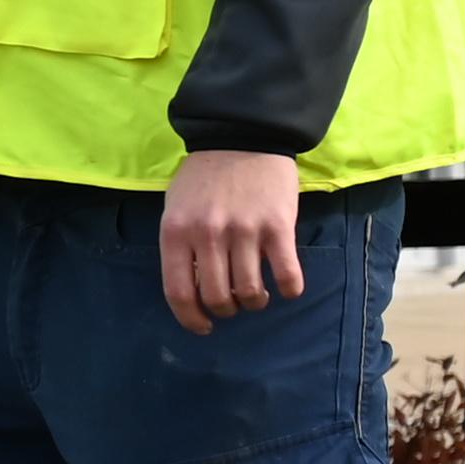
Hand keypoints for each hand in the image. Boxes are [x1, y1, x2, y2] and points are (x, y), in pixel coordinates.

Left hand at [160, 149, 305, 333]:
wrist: (242, 136)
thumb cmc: (205, 176)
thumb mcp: (176, 206)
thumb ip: (181, 244)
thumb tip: (193, 288)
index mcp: (176, 232)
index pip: (179, 292)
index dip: (190, 318)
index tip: (202, 327)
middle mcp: (208, 235)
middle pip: (217, 297)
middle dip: (225, 311)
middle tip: (232, 305)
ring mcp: (244, 231)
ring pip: (250, 292)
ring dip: (255, 302)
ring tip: (256, 295)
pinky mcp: (278, 226)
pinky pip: (286, 274)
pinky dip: (288, 289)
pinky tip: (286, 288)